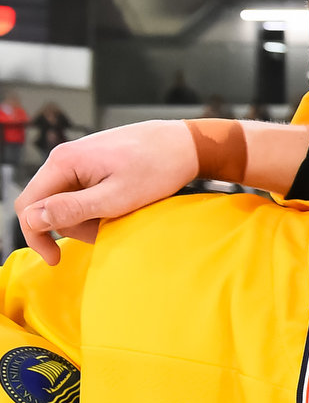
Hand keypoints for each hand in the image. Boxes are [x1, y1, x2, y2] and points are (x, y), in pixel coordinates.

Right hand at [13, 120, 198, 262]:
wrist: (186, 144)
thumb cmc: (158, 167)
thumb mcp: (117, 197)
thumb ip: (73, 209)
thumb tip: (33, 219)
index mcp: (63, 161)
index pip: (27, 205)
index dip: (36, 235)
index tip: (55, 258)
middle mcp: (64, 157)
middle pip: (47, 206)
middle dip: (73, 225)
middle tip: (108, 228)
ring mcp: (78, 160)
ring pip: (66, 201)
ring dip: (88, 217)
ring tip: (120, 214)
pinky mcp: (92, 164)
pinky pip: (82, 193)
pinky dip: (98, 207)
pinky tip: (121, 206)